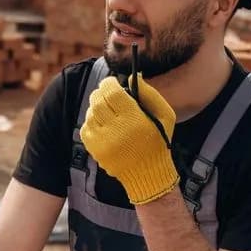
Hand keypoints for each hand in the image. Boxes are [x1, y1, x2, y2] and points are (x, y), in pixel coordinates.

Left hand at [79, 75, 178, 203]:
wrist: (148, 173)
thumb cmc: (159, 141)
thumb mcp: (165, 115)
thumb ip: (150, 94)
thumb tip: (133, 77)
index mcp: (133, 119)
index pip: (111, 92)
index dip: (109, 83)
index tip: (111, 82)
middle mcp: (115, 129)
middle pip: (97, 101)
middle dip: (100, 93)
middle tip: (106, 93)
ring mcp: (102, 141)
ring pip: (90, 114)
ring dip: (95, 107)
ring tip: (106, 109)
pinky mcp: (95, 150)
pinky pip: (85, 128)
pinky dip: (91, 122)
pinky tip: (102, 123)